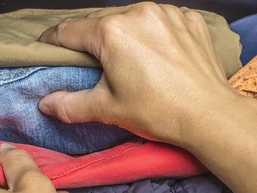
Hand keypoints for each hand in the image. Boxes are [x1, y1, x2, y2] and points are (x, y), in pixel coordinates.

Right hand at [38, 2, 243, 147]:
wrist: (211, 115)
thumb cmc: (159, 112)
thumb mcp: (109, 110)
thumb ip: (72, 104)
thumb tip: (46, 103)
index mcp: (112, 32)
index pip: (70, 30)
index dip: (55, 40)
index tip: (49, 47)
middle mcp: (139, 12)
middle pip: (102, 21)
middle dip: (93, 39)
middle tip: (92, 61)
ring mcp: (168, 13)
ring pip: (133, 17)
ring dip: (125, 33)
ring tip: (129, 59)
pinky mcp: (190, 19)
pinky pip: (162, 20)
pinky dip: (155, 33)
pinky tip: (158, 55)